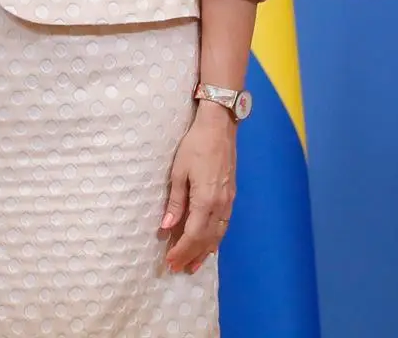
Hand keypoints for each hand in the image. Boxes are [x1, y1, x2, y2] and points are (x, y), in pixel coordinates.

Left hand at [161, 102, 236, 272]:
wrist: (219, 128)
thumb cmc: (194, 146)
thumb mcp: (178, 172)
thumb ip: (175, 202)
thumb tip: (166, 227)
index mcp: (206, 200)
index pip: (192, 234)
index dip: (181, 250)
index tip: (170, 262)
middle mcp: (221, 205)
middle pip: (206, 239)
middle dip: (192, 255)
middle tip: (179, 269)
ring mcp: (229, 201)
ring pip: (218, 234)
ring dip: (205, 251)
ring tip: (193, 265)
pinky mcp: (231, 196)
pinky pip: (224, 225)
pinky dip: (215, 239)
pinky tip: (210, 245)